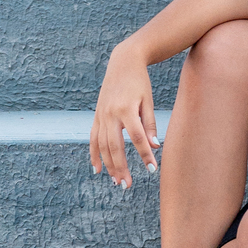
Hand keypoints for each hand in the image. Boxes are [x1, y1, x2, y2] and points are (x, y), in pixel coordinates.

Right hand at [89, 35, 158, 185]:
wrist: (123, 62)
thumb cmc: (140, 82)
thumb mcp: (148, 100)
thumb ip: (150, 123)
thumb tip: (155, 146)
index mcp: (126, 109)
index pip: (137, 138)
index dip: (144, 155)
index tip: (152, 169)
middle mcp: (110, 114)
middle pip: (115, 147)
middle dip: (121, 167)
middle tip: (128, 185)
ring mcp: (101, 115)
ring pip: (103, 146)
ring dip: (109, 165)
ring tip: (117, 181)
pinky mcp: (96, 115)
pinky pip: (93, 138)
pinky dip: (94, 155)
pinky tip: (97, 169)